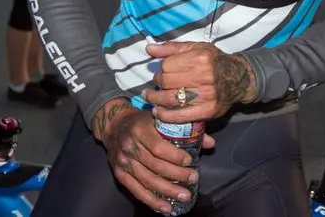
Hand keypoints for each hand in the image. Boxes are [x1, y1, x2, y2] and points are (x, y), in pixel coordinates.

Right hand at [91, 97, 214, 213]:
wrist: (114, 125)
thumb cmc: (142, 121)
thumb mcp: (160, 118)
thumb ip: (185, 129)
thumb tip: (210, 142)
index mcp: (140, 130)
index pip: (158, 147)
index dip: (175, 157)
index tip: (190, 160)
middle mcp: (130, 146)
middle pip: (155, 166)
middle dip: (177, 175)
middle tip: (194, 179)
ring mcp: (123, 162)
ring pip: (147, 181)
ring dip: (168, 191)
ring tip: (185, 196)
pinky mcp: (119, 174)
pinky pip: (137, 191)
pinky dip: (152, 201)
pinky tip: (166, 207)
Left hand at [143, 42, 256, 122]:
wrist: (238, 78)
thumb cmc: (214, 61)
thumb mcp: (196, 48)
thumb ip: (171, 48)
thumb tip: (149, 48)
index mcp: (200, 57)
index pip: (167, 65)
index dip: (160, 70)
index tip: (161, 73)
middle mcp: (204, 75)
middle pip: (167, 82)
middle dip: (157, 84)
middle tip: (156, 86)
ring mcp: (206, 95)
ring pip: (170, 99)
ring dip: (156, 100)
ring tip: (150, 98)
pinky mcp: (207, 110)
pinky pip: (180, 115)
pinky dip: (165, 115)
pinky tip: (158, 112)